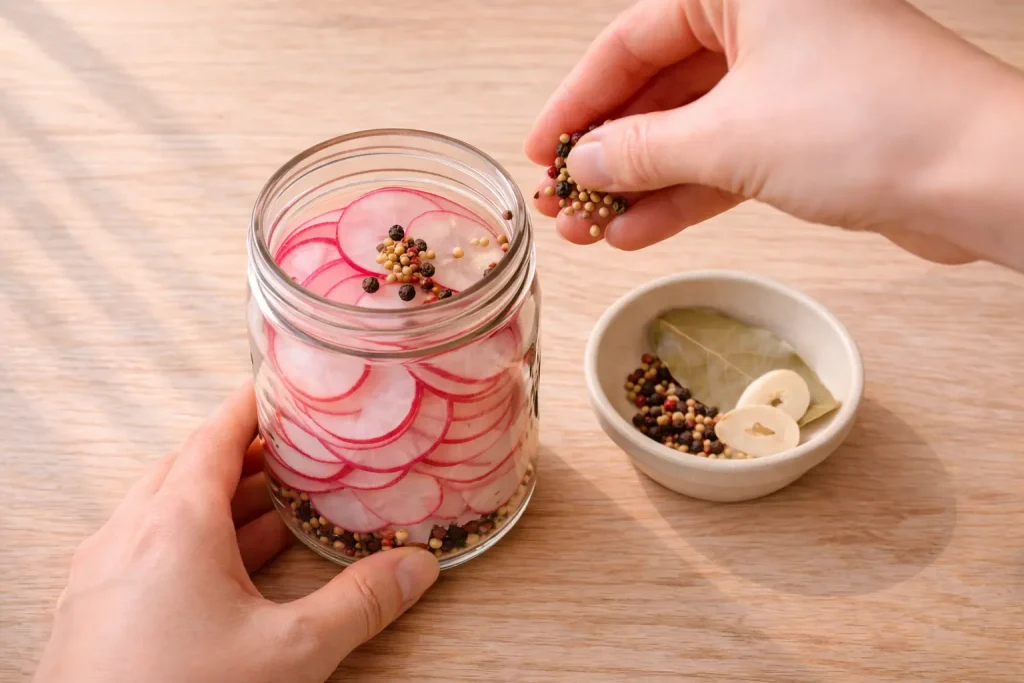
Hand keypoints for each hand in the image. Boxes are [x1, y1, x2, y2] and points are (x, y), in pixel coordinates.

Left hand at [33, 382, 438, 682]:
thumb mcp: (289, 653)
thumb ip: (359, 603)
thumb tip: (416, 567)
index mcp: (174, 523)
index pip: (216, 433)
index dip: (253, 404)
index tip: (285, 387)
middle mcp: (129, 535)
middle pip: (189, 465)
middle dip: (244, 452)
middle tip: (295, 449)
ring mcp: (103, 573)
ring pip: (165, 508)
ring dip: (219, 499)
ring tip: (274, 505)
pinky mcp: (94, 610)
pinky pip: (146, 548)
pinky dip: (191, 539)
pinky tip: (227, 569)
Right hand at [525, 0, 1023, 268]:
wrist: (979, 177)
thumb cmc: (873, 124)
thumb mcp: (728, 137)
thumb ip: (642, 150)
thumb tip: (588, 162)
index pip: (630, 39)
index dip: (578, 100)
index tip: (543, 147)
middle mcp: (769, 21)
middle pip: (659, 86)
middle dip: (609, 151)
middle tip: (564, 198)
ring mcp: (791, 77)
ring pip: (692, 129)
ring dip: (640, 183)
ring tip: (591, 229)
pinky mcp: (811, 129)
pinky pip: (728, 157)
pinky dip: (686, 195)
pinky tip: (641, 233)